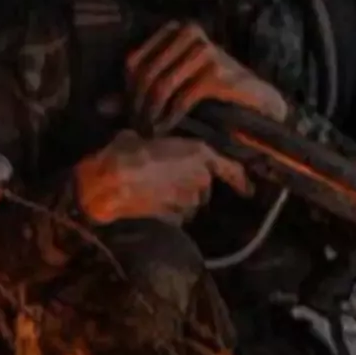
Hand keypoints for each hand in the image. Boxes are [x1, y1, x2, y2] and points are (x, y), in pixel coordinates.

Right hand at [74, 129, 250, 224]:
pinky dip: (168, 215)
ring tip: (158, 195)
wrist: (108, 183)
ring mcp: (188, 201)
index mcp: (199, 153)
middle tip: (172, 181)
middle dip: (193, 187)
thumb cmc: (123, 152)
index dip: (239, 179)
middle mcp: (200, 179)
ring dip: (180, 202)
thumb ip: (153, 141)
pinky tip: (151, 209)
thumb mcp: (138, 136)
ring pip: (191, 205)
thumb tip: (142, 140)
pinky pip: (176, 218)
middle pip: (205, 188)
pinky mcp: (173, 219)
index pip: (229, 168)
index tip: (247, 190)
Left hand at [127, 22, 287, 134]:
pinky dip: (169, 117)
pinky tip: (166, 129)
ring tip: (149, 132)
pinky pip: (181, 98)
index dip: (127, 92)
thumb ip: (138, 93)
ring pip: (160, 86)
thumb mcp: (172, 87)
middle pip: (145, 74)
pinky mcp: (217, 72)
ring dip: (151, 114)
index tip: (129, 114)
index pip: (134, 61)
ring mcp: (204, 50)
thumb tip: (99, 106)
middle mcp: (189, 33)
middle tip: (138, 129)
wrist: (255, 100)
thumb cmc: (212, 93)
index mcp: (175, 29)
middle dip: (137, 106)